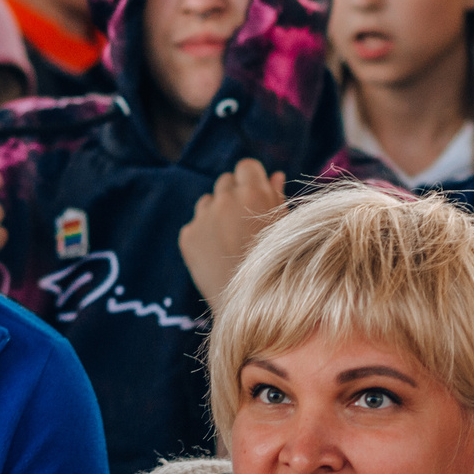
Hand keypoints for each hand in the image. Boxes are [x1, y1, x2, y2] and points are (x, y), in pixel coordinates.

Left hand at [178, 159, 285, 306]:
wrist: (253, 306)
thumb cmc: (278, 265)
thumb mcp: (285, 229)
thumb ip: (277, 198)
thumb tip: (275, 176)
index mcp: (253, 192)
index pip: (246, 167)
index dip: (252, 179)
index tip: (256, 194)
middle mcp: (224, 200)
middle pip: (225, 182)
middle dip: (234, 196)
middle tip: (244, 223)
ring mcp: (203, 218)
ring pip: (207, 202)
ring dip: (217, 214)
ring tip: (230, 241)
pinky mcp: (188, 237)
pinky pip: (195, 225)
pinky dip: (204, 235)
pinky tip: (217, 255)